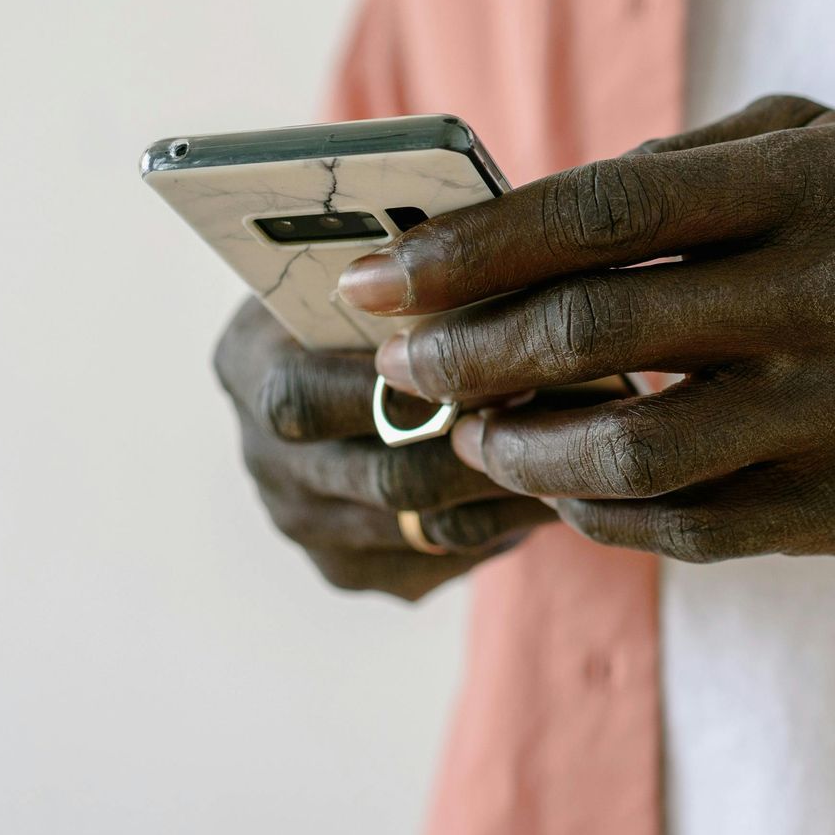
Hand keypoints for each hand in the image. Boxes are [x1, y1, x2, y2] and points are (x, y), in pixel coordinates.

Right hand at [211, 298, 557, 600]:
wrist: (366, 357)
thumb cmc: (391, 294)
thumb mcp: (386, 266)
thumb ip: (421, 275)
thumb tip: (507, 270)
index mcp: (249, 363)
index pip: (309, 395)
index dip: (411, 388)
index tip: (508, 366)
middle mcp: (264, 452)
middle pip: (379, 476)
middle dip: (483, 446)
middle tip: (567, 416)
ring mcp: (303, 520)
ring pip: (422, 525)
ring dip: (510, 486)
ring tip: (586, 448)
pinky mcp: (351, 568)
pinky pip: (440, 558)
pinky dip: (506, 523)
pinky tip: (558, 483)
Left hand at [336, 96, 834, 562]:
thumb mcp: (812, 138)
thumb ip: (680, 163)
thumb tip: (505, 226)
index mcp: (820, 180)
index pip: (607, 210)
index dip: (474, 249)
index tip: (374, 283)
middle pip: (606, 329)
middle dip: (469, 354)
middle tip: (398, 368)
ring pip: (640, 453)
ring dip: (522, 449)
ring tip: (472, 434)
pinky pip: (695, 530)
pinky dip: (601, 511)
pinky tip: (560, 482)